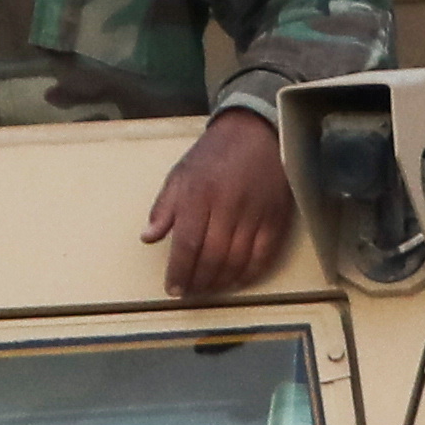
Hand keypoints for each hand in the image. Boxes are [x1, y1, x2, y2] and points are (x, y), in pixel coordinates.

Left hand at [143, 111, 294, 299]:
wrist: (256, 132)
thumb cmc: (214, 155)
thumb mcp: (180, 173)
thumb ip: (164, 207)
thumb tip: (148, 238)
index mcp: (199, 194)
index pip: (187, 244)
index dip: (179, 272)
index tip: (173, 289)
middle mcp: (228, 206)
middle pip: (212, 257)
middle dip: (199, 281)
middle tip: (190, 292)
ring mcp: (255, 213)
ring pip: (237, 261)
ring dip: (221, 282)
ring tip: (209, 289)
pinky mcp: (276, 218)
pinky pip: (263, 256)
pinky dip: (249, 274)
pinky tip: (236, 281)